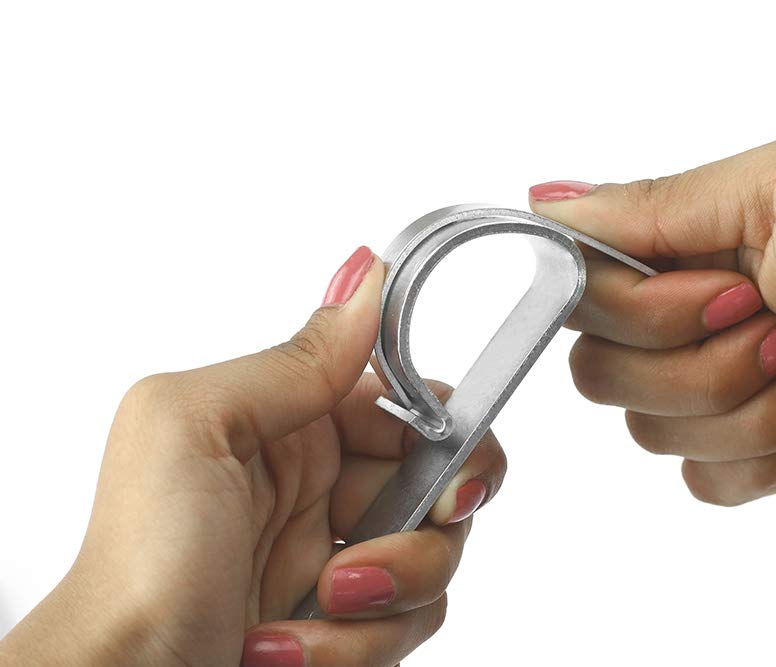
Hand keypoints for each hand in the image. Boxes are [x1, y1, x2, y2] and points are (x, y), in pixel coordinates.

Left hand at [0, 246, 505, 665]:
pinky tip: (283, 648)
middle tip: (360, 566)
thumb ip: (293, 360)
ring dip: (381, 602)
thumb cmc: (138, 563)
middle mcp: (327, 484)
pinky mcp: (348, 622)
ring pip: (435, 564)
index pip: (415, 407)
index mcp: (296, 423)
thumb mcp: (194, 428)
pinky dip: (355, 648)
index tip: (456, 480)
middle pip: (443, 489)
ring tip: (310, 613)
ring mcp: (341, 555)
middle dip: (423, 536)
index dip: (452, 437)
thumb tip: (364, 275)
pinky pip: (406, 626)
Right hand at [528, 131, 775, 578]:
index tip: (729, 290)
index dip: (640, 303)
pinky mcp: (733, 457)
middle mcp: (691, 312)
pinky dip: (761, 457)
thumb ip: (661, 196)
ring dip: (743, 408)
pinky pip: (689, 478)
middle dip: (702, 359)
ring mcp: (711, 388)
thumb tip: (549, 200)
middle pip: (598, 362)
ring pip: (642, 428)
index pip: (584, 280)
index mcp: (695, 239)